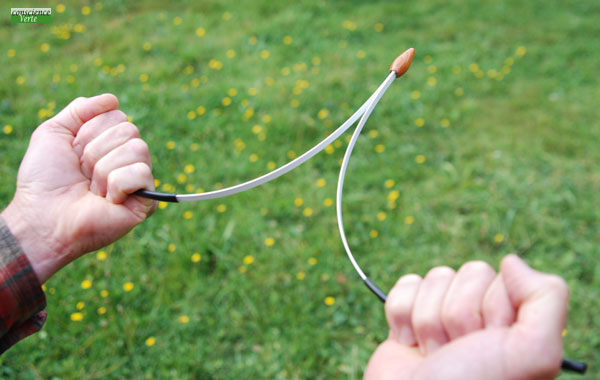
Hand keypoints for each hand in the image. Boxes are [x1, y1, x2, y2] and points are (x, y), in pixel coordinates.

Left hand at [1, 94, 155, 282]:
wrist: (43, 217)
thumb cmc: (44, 180)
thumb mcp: (53, 132)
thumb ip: (80, 109)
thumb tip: (113, 99)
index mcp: (109, 144)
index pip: (118, 116)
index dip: (90, 132)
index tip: (74, 154)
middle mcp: (127, 160)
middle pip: (130, 130)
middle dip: (96, 150)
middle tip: (83, 174)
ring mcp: (139, 181)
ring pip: (137, 149)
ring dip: (103, 169)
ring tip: (93, 190)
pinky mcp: (147, 201)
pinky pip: (141, 173)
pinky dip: (116, 185)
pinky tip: (107, 201)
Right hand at [364, 255, 567, 379]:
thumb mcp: (532, 353)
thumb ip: (545, 299)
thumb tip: (511, 261)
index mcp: (515, 325)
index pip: (503, 278)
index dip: (492, 307)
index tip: (488, 343)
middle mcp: (482, 320)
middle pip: (468, 273)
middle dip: (457, 314)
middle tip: (458, 351)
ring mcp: (443, 318)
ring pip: (435, 277)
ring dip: (428, 319)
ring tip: (434, 355)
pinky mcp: (408, 318)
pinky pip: (406, 286)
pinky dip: (401, 314)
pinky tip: (410, 344)